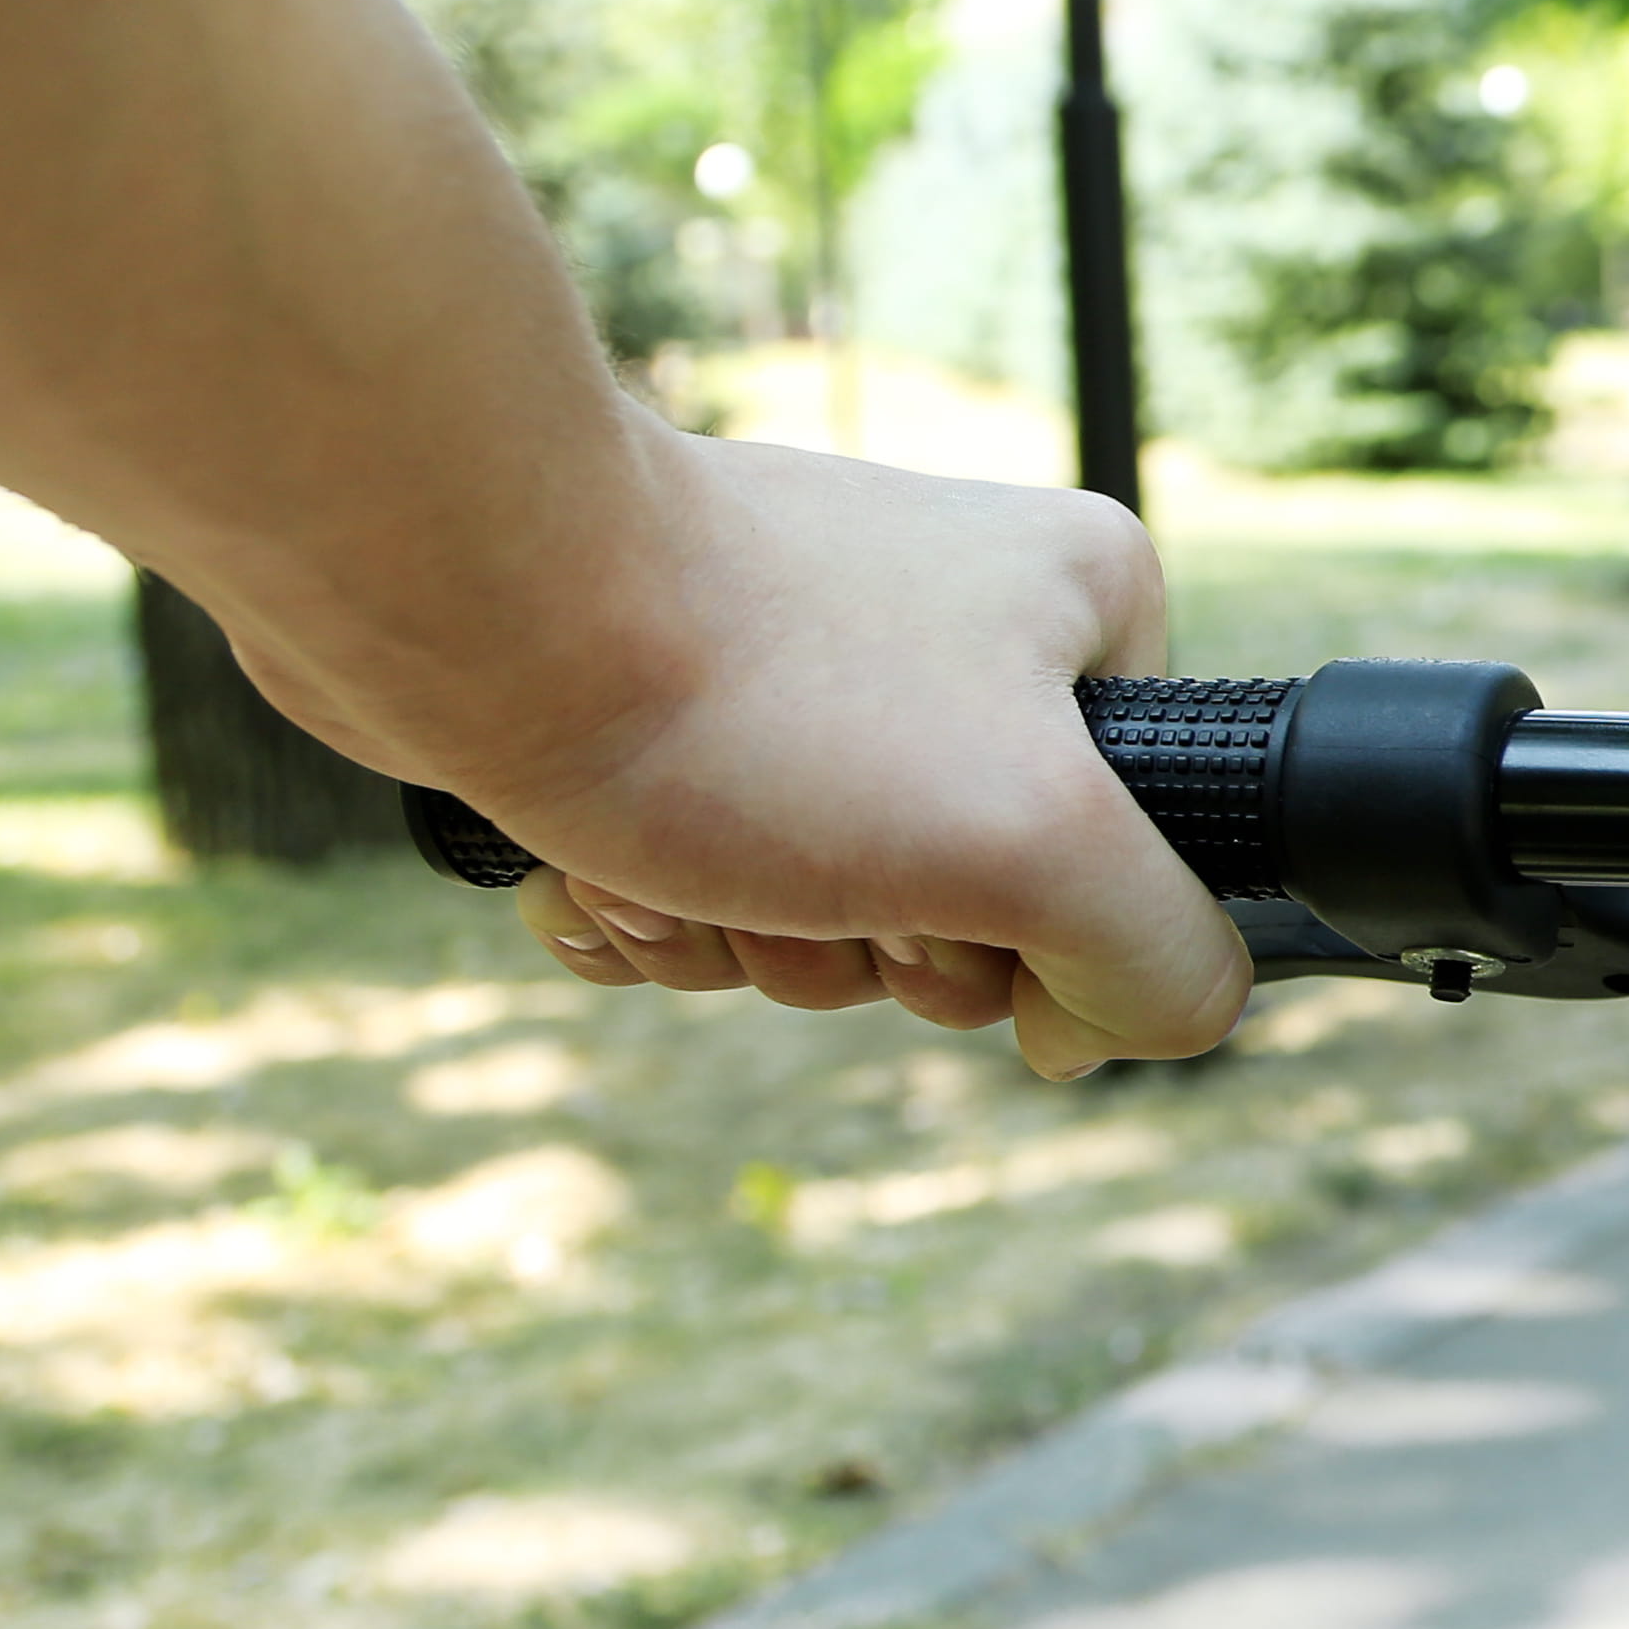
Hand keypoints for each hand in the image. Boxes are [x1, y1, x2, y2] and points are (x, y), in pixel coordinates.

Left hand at [258, 430, 1251, 1082]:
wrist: (468, 594)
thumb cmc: (757, 698)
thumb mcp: (1035, 844)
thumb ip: (1159, 957)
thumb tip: (1104, 1034)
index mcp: (1081, 608)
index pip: (1137, 853)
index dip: (1036, 929)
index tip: (943, 898)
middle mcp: (956, 625)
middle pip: (969, 906)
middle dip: (861, 946)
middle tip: (800, 874)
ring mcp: (805, 667)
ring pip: (825, 915)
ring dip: (740, 939)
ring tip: (673, 850)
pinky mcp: (669, 708)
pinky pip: (703, 885)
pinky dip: (652, 910)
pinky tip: (601, 858)